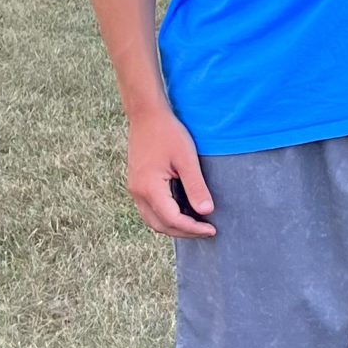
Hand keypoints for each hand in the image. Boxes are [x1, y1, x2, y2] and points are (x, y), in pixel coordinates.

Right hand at [126, 105, 215, 237]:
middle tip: (206, 231)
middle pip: (160, 225)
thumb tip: (207, 211)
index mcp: (149, 188)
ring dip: (174, 226)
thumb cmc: (168, 133)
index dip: (193, 228)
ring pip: (153, 220)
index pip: (172, 219)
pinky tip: (182, 211)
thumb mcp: (186, 158)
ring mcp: (135, 189)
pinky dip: (166, 216)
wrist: (146, 115)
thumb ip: (196, 186)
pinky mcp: (137, 184)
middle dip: (184, 232)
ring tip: (196, 225)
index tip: (212, 230)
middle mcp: (138, 192)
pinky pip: (150, 209)